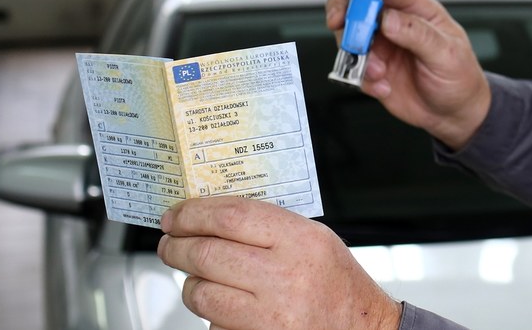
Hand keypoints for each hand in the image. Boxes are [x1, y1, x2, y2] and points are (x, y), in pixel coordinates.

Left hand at [158, 197, 399, 329]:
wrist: (361, 329)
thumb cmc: (338, 284)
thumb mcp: (317, 240)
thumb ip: (271, 225)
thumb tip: (213, 215)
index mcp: (301, 240)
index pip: (231, 216)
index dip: (193, 213)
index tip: (176, 215)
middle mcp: (285, 276)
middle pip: (206, 253)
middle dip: (177, 247)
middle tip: (170, 244)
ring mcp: (270, 315)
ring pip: (201, 293)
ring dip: (190, 284)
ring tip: (197, 278)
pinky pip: (213, 324)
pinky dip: (211, 314)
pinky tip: (226, 306)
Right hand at [327, 0, 490, 149]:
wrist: (452, 114)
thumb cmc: (459, 78)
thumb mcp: (447, 54)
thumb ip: (417, 34)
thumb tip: (387, 18)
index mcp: (419, 11)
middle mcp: (396, 24)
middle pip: (359, 3)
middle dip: (344, 9)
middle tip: (338, 23)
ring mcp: (382, 46)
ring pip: (350, 36)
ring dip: (356, 54)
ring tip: (378, 73)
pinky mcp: (372, 68)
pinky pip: (352, 68)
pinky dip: (361, 78)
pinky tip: (383, 88)